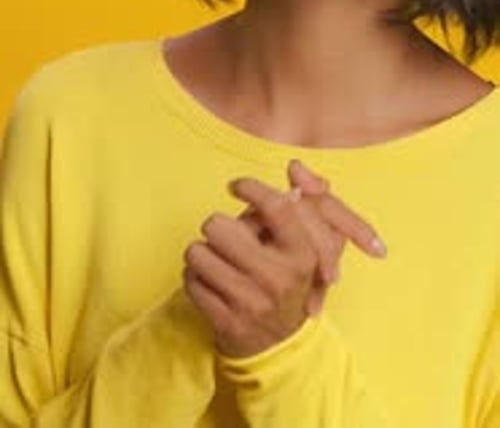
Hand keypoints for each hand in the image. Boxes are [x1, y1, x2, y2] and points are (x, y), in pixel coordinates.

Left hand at [183, 168, 385, 357]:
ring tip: (218, 261)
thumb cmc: (283, 279)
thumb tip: (296, 167)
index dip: (251, 187)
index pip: (276, 207)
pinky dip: (195, 277)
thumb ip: (294, 204)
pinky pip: (190, 280)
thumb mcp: (300, 245)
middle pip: (217, 226)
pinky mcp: (226, 322)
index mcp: (303, 254)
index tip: (236, 185)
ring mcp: (252, 302)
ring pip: (197, 252)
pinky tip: (211, 283)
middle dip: (217, 228)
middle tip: (227, 238)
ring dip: (202, 254)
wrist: (278, 345)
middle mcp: (279, 278)